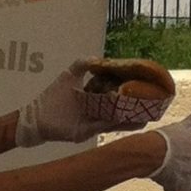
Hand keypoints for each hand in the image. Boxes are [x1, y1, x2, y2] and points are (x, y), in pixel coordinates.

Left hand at [16, 62, 163, 146]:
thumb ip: (82, 65)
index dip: (130, 92)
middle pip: (121, 109)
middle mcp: (97, 112)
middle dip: (137, 106)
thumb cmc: (51, 97)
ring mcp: (93, 123)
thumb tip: (98, 58)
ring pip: (118, 120)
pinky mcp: (87, 132)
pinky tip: (133, 120)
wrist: (34, 117)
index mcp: (94, 100)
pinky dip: (120, 123)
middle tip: (155, 102)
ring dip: (133, 117)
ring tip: (151, 114)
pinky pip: (106, 127)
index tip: (145, 86)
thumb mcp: (69, 76)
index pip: (116, 95)